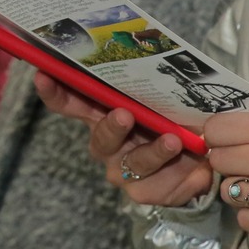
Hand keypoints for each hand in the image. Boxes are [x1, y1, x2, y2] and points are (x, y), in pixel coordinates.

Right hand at [34, 73, 213, 206]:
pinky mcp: (144, 193)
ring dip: (153, 151)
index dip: (55, 91)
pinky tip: (196, 168)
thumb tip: (164, 55)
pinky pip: (158, 187)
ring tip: (173, 140)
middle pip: (100, 138)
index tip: (44, 75)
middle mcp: (107, 144)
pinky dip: (180, 175)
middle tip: (124, 115)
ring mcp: (123, 171)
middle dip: (111, 127)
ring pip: (134, 163)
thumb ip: (159, 83)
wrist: (203, 161)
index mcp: (103, 114)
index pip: (70, 102)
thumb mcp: (167, 97)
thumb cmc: (176, 119)